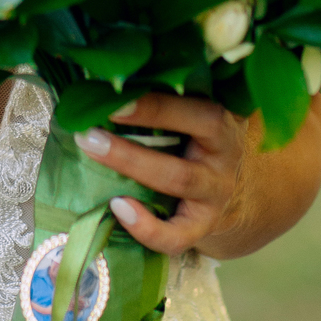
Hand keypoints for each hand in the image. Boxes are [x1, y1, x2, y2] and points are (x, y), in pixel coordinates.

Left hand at [73, 94, 252, 257]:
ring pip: (177, 183)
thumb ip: (165, 96)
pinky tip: (117, 208)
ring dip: (131, 169)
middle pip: (183, 151)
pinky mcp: (202, 226)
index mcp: (221, 122)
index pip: (198, 113)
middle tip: (88, 136)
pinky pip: (176, 236)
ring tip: (93, 158)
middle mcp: (223, 158)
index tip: (115, 102)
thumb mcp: (195, 111)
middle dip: (130, 149)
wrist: (232, 182)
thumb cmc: (198, 133)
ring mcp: (215, 195)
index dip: (156, 108)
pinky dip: (146, 228)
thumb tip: (107, 84)